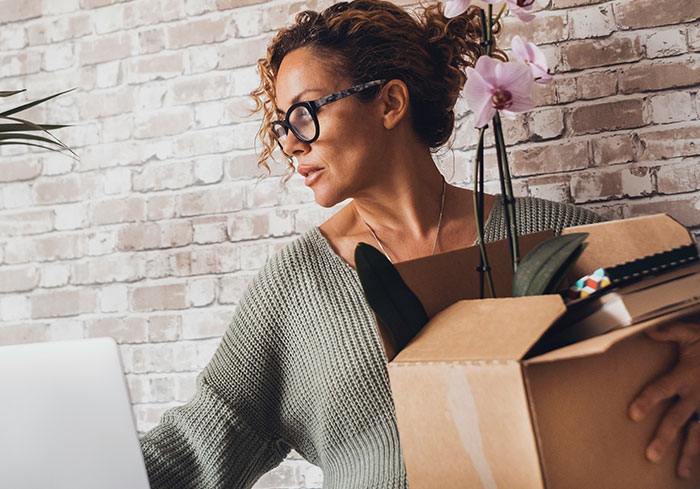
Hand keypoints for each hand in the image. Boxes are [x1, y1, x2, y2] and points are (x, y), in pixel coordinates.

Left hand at [628, 317, 699, 478]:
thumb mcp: (691, 332)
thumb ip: (670, 332)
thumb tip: (649, 331)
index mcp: (684, 375)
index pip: (661, 390)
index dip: (647, 401)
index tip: (633, 414)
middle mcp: (695, 395)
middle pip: (676, 420)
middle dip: (664, 438)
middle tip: (651, 455)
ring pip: (697, 433)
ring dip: (688, 454)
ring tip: (679, 472)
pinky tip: (695, 466)